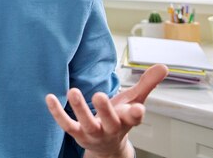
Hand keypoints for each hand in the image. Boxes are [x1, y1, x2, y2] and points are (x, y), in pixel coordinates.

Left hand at [46, 64, 167, 157]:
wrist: (107, 146)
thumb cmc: (120, 118)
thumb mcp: (135, 100)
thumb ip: (147, 83)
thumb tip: (163, 66)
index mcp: (127, 120)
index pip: (134, 118)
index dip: (136, 114)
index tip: (138, 108)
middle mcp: (111, 128)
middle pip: (110, 122)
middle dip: (105, 110)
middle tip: (98, 95)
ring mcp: (93, 132)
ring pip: (87, 124)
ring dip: (80, 109)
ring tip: (73, 91)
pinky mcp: (77, 133)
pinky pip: (66, 125)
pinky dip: (57, 113)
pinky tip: (49, 98)